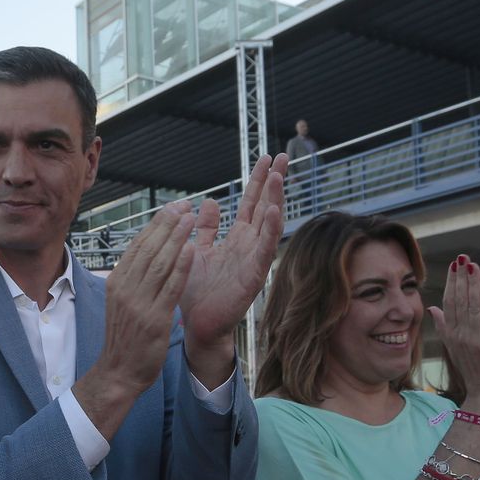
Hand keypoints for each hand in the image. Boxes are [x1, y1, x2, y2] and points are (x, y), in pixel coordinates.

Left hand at [178, 155, 286, 350]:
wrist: (197, 323)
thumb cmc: (197, 290)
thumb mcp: (197, 250)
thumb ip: (205, 228)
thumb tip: (211, 202)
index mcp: (236, 238)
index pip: (251, 203)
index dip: (259, 181)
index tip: (266, 158)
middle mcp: (249, 245)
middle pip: (265, 207)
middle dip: (274, 182)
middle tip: (283, 156)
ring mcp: (253, 259)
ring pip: (268, 224)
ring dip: (274, 200)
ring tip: (278, 177)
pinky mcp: (253, 276)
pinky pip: (264, 250)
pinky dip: (269, 230)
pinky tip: (274, 211)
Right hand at [428, 254, 479, 414]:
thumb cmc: (475, 371)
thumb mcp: (454, 348)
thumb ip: (443, 326)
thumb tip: (432, 308)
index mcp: (452, 334)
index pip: (449, 303)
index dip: (451, 283)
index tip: (454, 265)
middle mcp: (461, 336)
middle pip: (459, 301)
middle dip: (461, 277)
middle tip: (463, 257)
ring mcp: (477, 341)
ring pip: (473, 307)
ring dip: (473, 284)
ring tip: (473, 265)